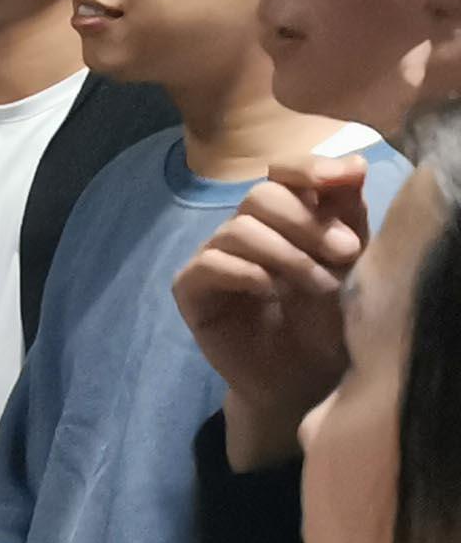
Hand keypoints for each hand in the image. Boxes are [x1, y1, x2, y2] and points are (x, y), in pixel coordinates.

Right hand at [174, 156, 371, 463]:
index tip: (343, 178)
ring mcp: (214, 257)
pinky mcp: (191, 289)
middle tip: (345, 253)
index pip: (283, 174)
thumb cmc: (328, 322)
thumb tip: (351, 162)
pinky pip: (210, 264)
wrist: (304, 380)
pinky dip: (245, 272)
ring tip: (319, 285)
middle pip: (260, 197)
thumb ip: (347, 214)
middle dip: (306, 222)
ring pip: (239, 230)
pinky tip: (270, 292)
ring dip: (286, 254)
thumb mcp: (350, 263)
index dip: (308, 169)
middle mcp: (245, 230)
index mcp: (284, 218)